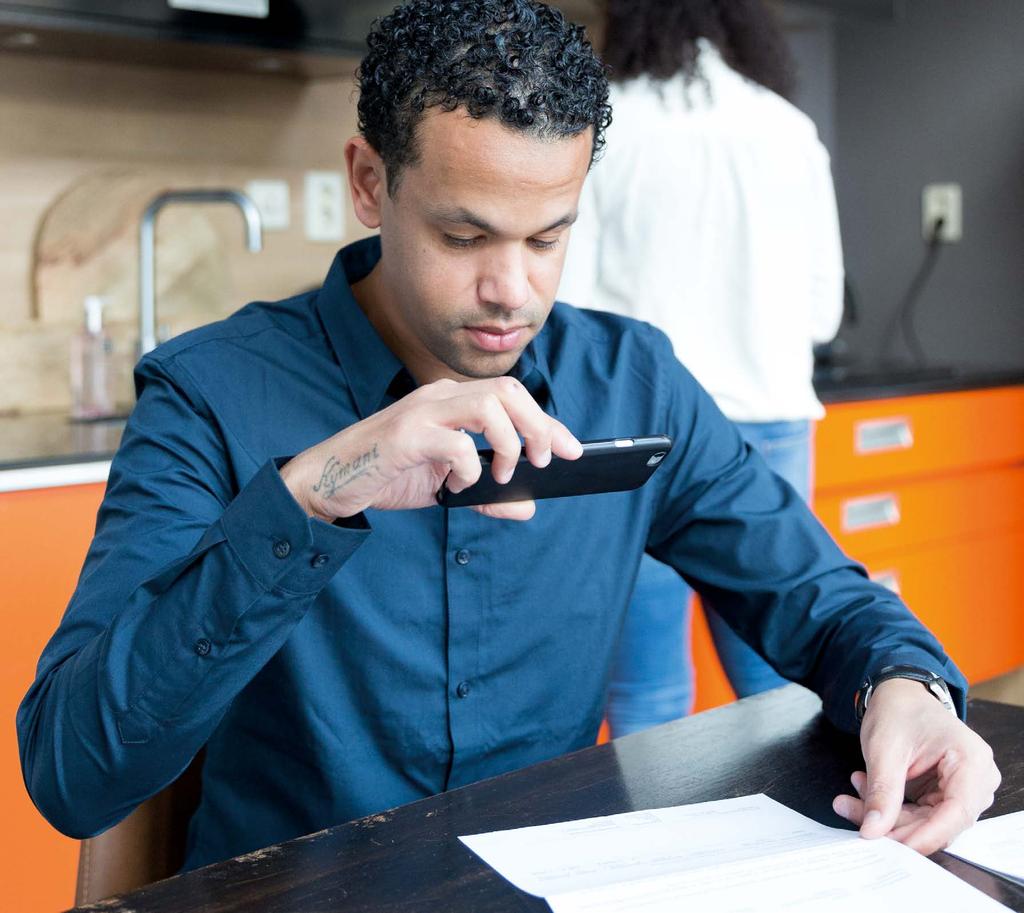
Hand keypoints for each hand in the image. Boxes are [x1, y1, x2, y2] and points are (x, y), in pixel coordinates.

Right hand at [280, 376, 581, 522]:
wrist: (329, 480)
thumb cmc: (388, 474)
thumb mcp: (445, 486)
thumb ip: (486, 494)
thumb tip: (527, 508)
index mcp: (452, 400)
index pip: (512, 396)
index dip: (548, 421)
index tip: (572, 450)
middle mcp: (439, 396)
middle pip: (508, 392)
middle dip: (539, 426)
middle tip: (544, 462)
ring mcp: (422, 412)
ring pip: (489, 406)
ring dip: (509, 443)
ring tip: (504, 473)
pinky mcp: (406, 436)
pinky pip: (456, 444)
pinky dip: (470, 469)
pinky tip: (457, 486)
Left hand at [832, 677, 1000, 854]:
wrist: (897, 694)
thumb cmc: (898, 710)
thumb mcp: (884, 748)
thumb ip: (881, 791)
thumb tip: (872, 830)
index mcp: (971, 760)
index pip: (958, 811)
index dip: (928, 834)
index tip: (896, 846)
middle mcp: (975, 779)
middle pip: (940, 821)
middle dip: (894, 823)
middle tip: (854, 813)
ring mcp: (961, 788)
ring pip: (925, 822)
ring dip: (886, 814)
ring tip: (851, 796)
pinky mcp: (942, 794)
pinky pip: (917, 814)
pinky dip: (888, 807)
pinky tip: (862, 789)